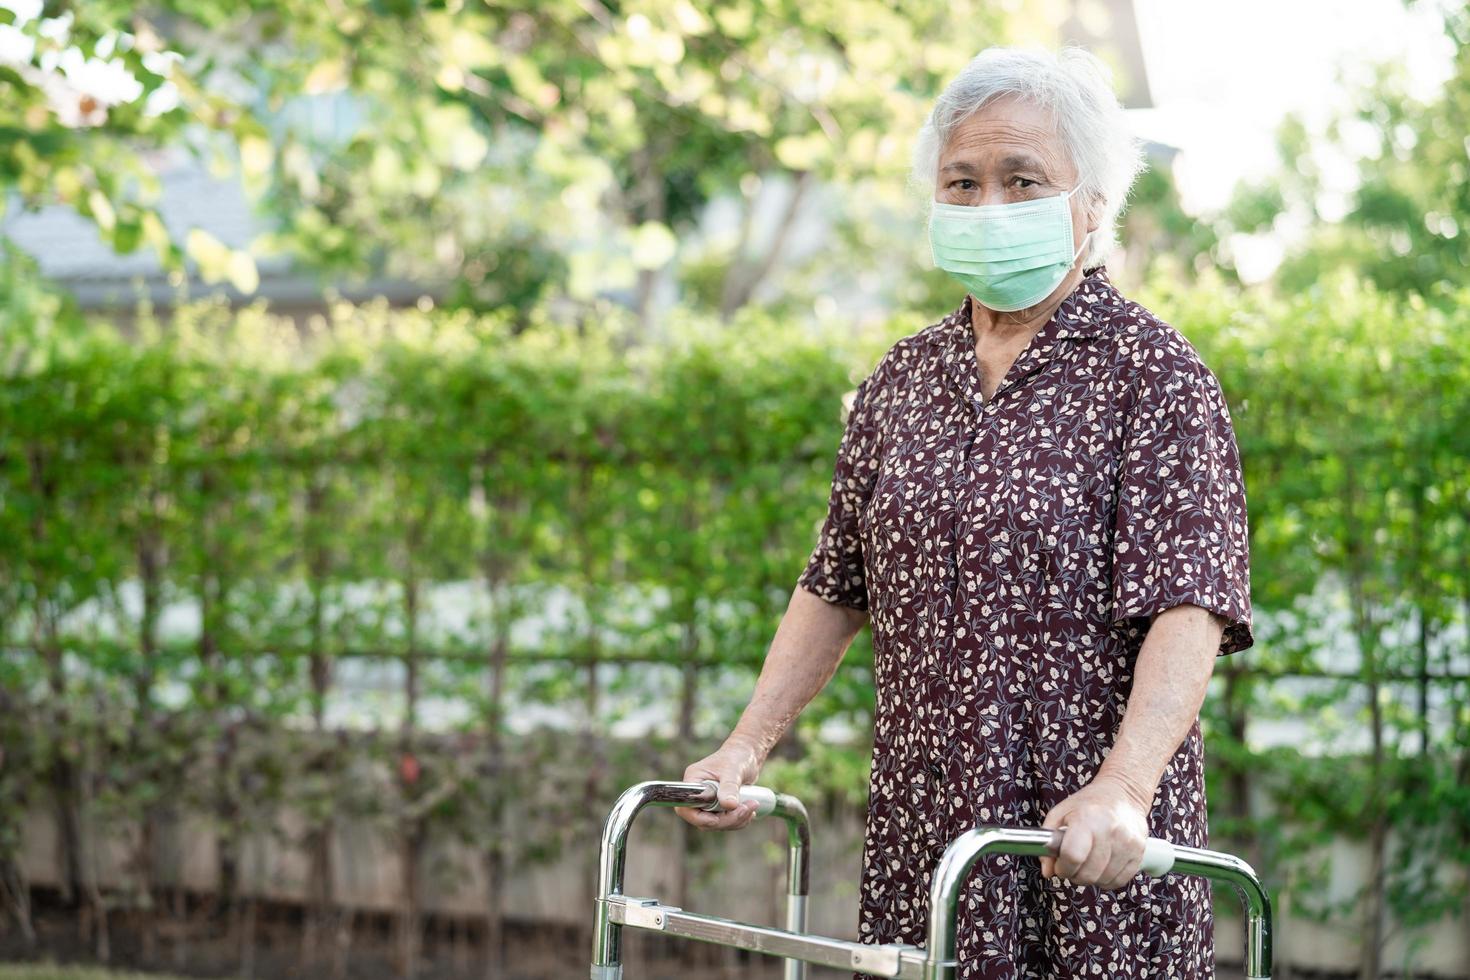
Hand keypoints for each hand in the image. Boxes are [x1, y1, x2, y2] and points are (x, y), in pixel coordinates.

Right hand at [674, 736, 763, 830]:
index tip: (716, 819)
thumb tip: (729, 805)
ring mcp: (708, 801)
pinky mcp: (719, 806)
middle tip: (746, 809)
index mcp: (693, 781)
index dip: (698, 818)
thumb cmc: (737, 757)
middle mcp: (697, 793)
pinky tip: (750, 810)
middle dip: (726, 819)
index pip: (685, 806)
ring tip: (752, 806)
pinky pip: (725, 821)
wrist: (748, 756)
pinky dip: (739, 820)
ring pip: (716, 822)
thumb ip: (730, 787)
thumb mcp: (733, 770)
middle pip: (703, 819)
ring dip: (736, 820)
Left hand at [1038, 775, 1151, 889]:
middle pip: (1088, 873)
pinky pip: (1119, 881)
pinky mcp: (1139, 853)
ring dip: (1091, 878)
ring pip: (1103, 880)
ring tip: (1088, 863)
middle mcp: (1110, 831)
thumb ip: (1047, 842)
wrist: (1123, 794)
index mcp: (1087, 819)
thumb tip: (1047, 871)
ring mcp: (1128, 843)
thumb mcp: (1060, 813)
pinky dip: (1107, 879)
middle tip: (1072, 865)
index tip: (1060, 865)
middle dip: (1075, 875)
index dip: (1062, 867)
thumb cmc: (1089, 803)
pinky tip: (1102, 866)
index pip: (1073, 856)